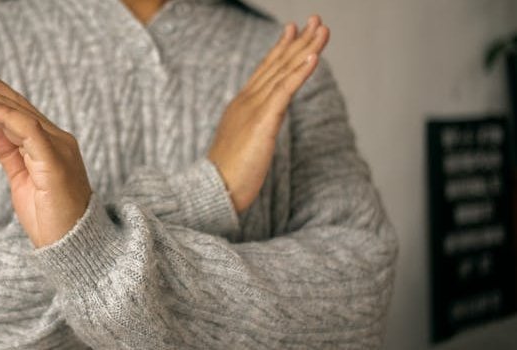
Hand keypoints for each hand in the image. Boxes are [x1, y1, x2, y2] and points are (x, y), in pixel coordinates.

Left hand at [0, 58, 91, 247]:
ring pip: (14, 112)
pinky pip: (27, 129)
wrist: (74, 247)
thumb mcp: (21, 179)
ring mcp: (57, 147)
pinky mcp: (54, 160)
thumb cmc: (51, 219)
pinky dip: (2, 115)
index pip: (16, 109)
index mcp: (48, 143)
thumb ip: (8, 150)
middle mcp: (56, 139)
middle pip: (12, 105)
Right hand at [208, 15, 329, 212]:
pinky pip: (284, 92)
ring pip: (283, 72)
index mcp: (241, 106)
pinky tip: (313, 57)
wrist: (213, 191)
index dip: (280, 49)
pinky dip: (300, 73)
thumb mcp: (242, 145)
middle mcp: (246, 101)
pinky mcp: (262, 122)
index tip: (293, 31)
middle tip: (316, 20)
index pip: (264, 71)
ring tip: (321, 30)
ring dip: (305, 49)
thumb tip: (262, 127)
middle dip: (298, 41)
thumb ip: (253, 129)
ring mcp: (253, 110)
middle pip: (277, 65)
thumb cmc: (226, 176)